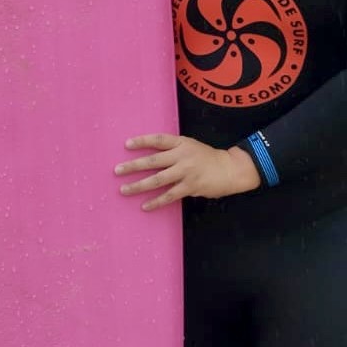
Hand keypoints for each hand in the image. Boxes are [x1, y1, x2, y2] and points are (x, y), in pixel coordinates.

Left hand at [115, 133, 261, 210]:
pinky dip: (156, 201)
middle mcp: (182, 156)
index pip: (158, 140)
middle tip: (117, 170)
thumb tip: (152, 158)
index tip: (126, 144)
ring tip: (124, 190)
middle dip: (133, 166)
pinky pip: (169, 195)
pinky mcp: (190, 187)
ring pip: (158, 179)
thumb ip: (174, 149)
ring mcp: (186, 172)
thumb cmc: (207, 157)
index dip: (142, 141)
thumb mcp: (190, 146)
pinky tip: (144, 206)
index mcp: (181, 143)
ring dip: (139, 185)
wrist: (229, 169)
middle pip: (153, 160)